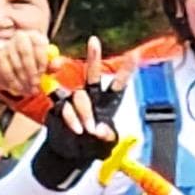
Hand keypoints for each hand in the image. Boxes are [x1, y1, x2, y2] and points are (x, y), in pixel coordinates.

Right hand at [0, 27, 55, 102]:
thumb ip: (53, 64)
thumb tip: (56, 65)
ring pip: (16, 64)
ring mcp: (9, 45)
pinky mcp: (0, 55)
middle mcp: (21, 36)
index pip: (39, 44)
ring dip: (23, 80)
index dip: (41, 61)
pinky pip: (6, 70)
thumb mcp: (46, 63)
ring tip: (29, 90)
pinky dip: (13, 82)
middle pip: (25, 52)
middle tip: (35, 85)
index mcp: (35, 36)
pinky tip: (19, 89)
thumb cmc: (36, 63)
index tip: (42, 75)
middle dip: (31, 72)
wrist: (18, 63)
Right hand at [31, 37, 121, 190]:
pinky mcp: (60, 109)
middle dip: (93, 57)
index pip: (118, 84)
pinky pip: (65, 108)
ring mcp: (73, 101)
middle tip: (93, 40)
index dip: (126, 70)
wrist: (70, 154)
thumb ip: (106, 137)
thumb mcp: (105, 145)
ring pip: (79, 97)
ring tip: (88, 129)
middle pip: (91, 75)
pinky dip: (71, 118)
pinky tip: (76, 128)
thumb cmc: (91, 146)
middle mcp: (91, 97)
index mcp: (107, 103)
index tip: (135, 55)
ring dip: (84, 112)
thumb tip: (98, 129)